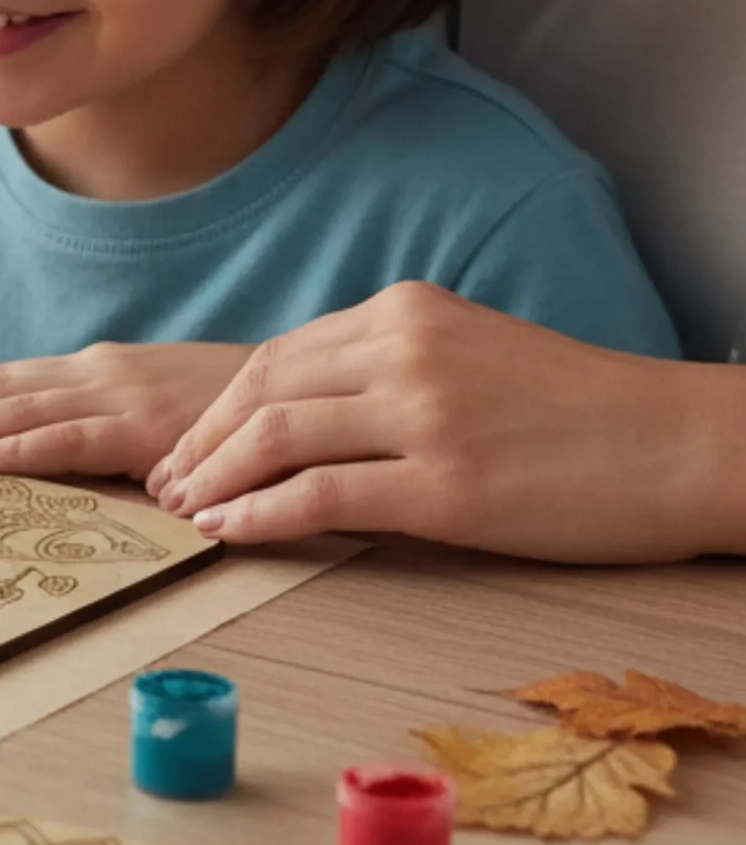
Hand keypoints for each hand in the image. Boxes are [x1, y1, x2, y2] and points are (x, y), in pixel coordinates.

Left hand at [0, 342, 249, 481]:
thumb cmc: (235, 418)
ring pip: (13, 410)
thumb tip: (51, 457)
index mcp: (92, 374)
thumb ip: (107, 430)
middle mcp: (94, 376)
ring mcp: (119, 398)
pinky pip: (71, 441)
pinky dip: (18, 447)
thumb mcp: (158, 420)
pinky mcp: (147, 431)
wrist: (316, 397)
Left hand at [147, 282, 733, 561]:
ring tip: (185, 512)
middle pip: (260, 391)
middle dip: (200, 442)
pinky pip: (320, 497)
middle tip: (165, 484)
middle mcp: (404, 350)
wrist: (679, 442)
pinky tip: (228, 533)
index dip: (219, 406)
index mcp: (404, 311)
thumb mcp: (470, 354)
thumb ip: (388, 368)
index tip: (186, 445)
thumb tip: (303, 412)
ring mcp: (423, 415)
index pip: (278, 357)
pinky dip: (258, 515)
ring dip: (214, 479)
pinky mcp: (446, 485)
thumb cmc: (579, 411)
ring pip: (276, 438)